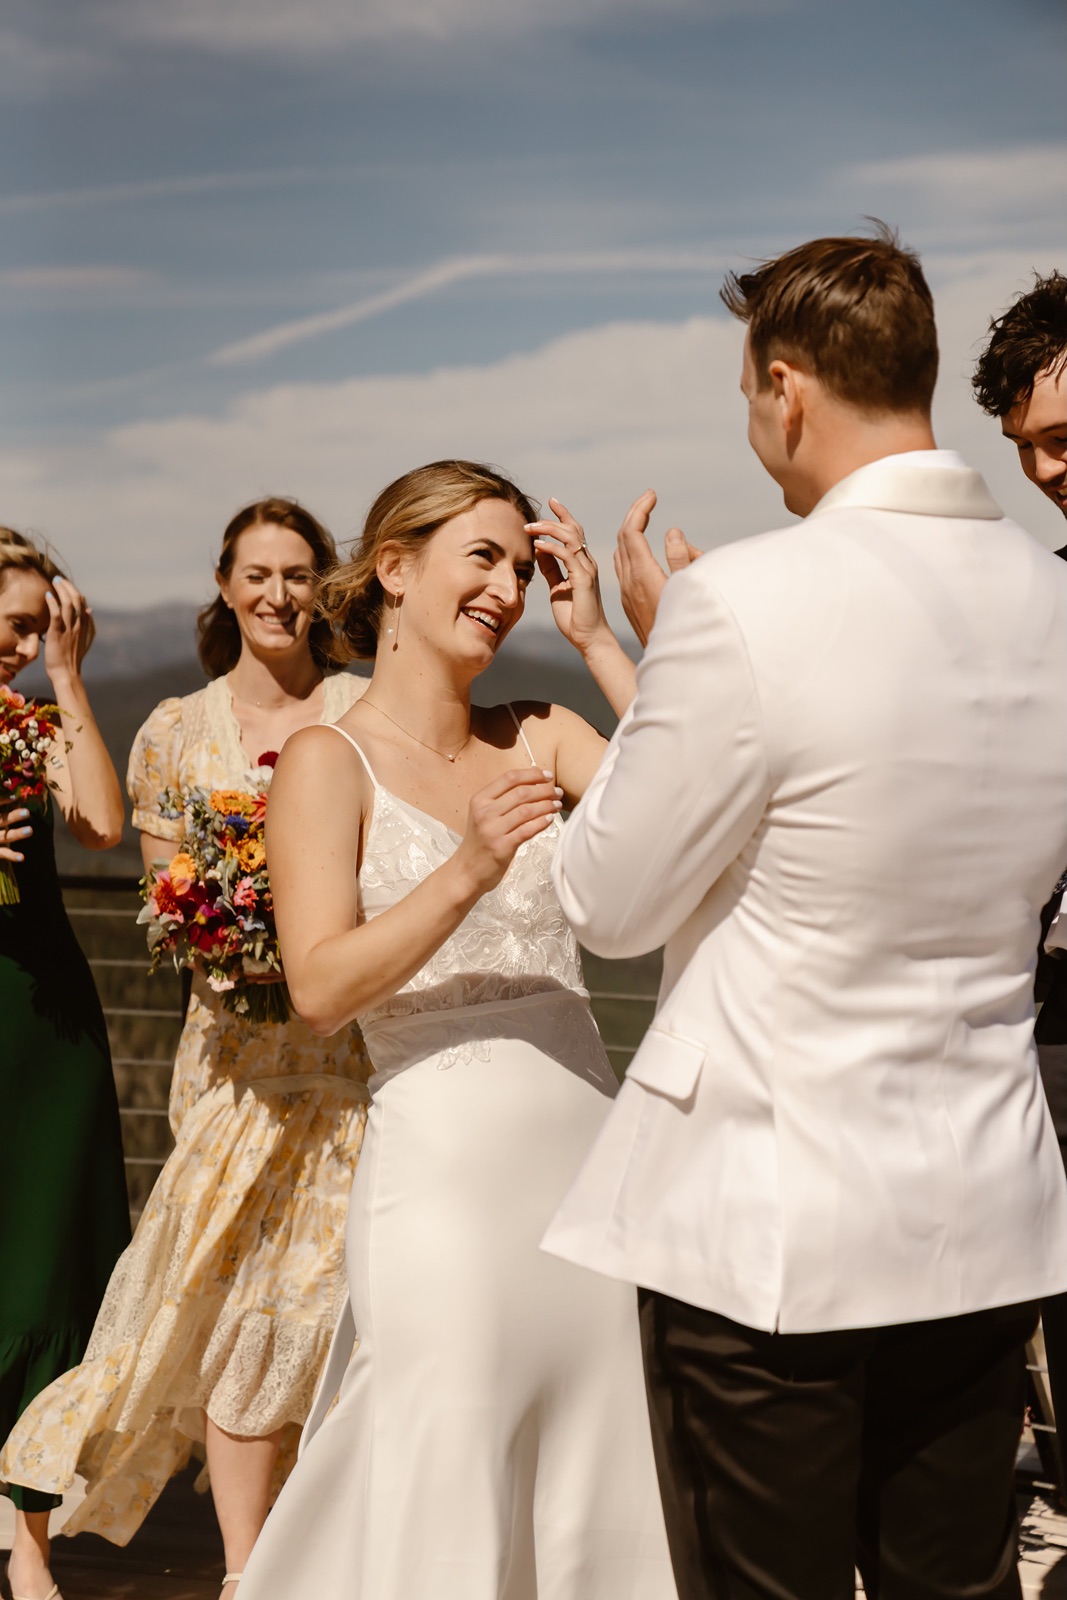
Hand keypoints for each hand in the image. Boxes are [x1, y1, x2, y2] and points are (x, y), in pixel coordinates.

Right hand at [0, 800, 32, 862]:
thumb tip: (17, 800)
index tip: (16, 798)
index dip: (3, 801)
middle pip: (0, 820)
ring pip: (3, 837)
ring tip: (30, 830)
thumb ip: (1, 808)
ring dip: (16, 834)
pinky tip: (22, 857)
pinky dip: (11, 856)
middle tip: (27, 812)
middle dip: (13, 817)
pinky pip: (2, 853)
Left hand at [43, 576, 94, 683]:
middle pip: (76, 600)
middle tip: (59, 579)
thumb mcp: (81, 640)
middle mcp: (77, 626)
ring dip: (61, 590)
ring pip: (68, 604)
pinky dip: (53, 603)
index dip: (75, 592)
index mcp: (83, 627)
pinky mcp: (57, 633)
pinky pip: (56, 614)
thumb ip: (84, 624)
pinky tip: (48, 595)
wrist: (67, 674)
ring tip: (55, 582)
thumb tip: (89, 610)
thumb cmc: (71, 660)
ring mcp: (68, 629)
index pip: (82, 604)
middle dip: (68, 587)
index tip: (67, 585)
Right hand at [453, 767, 562, 895]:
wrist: (466, 871)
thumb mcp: (483, 815)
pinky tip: (550, 819)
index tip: (547, 775)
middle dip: (544, 790)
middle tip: (557, 792)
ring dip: (546, 805)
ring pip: (526, 810)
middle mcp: (484, 813)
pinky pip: (527, 830)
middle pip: (521, 793)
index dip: (531, 774)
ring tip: (557, 805)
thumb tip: (533, 782)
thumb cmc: (480, 841)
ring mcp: (492, 830)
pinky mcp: (501, 847)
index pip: (509, 778)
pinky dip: (541, 822)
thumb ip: (503, 799)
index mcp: (480, 800)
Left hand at [527, 498, 611, 656]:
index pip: (574, 532)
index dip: (563, 515)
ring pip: (570, 537)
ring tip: (530, 528)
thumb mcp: (557, 587)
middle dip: (553, 519)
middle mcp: (587, 562)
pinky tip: (538, 546)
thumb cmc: (575, 616)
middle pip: (573, 529)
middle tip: (530, 521)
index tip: (551, 501)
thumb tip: (539, 550)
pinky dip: (551, 548)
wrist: (589, 639)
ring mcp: (587, 570)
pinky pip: (567, 556)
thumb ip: (550, 568)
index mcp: (582, 563)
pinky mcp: (583, 580)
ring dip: (549, 529)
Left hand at [613, 490, 701, 646]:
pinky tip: (640, 549)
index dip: (640, 510)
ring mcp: (629, 594)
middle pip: (623, 539)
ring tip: (643, 517)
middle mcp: (630, 583)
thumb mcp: (687, 590)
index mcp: (643, 575)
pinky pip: (624, 569)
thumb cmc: (685, 629)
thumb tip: (672, 533)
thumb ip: (681, 559)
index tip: (651, 495)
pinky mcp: (631, 603)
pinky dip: (630, 550)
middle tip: (647, 499)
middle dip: (634, 515)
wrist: (669, 664)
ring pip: (621, 554)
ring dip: (629, 533)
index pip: (632, 532)